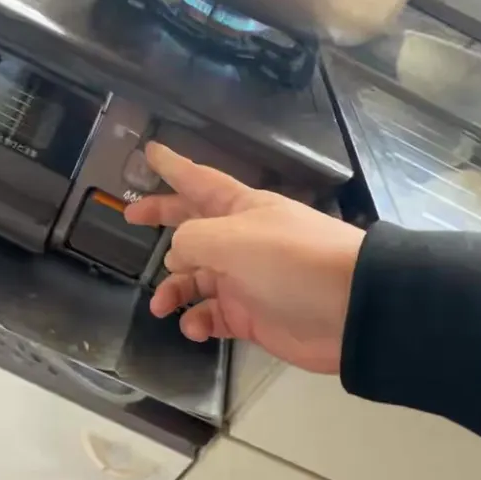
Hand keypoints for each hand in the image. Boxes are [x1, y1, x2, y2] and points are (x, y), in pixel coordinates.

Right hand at [125, 143, 366, 373]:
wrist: (351, 309)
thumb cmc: (292, 261)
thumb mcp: (234, 239)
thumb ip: (192, 240)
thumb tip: (176, 254)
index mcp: (240, 209)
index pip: (198, 181)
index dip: (173, 166)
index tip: (149, 151)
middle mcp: (240, 240)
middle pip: (191, 225)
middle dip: (162, 220)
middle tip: (129, 218)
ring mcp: (246, 279)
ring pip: (195, 279)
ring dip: (173, 290)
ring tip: (163, 305)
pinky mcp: (252, 316)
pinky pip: (212, 316)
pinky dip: (198, 322)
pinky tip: (195, 327)